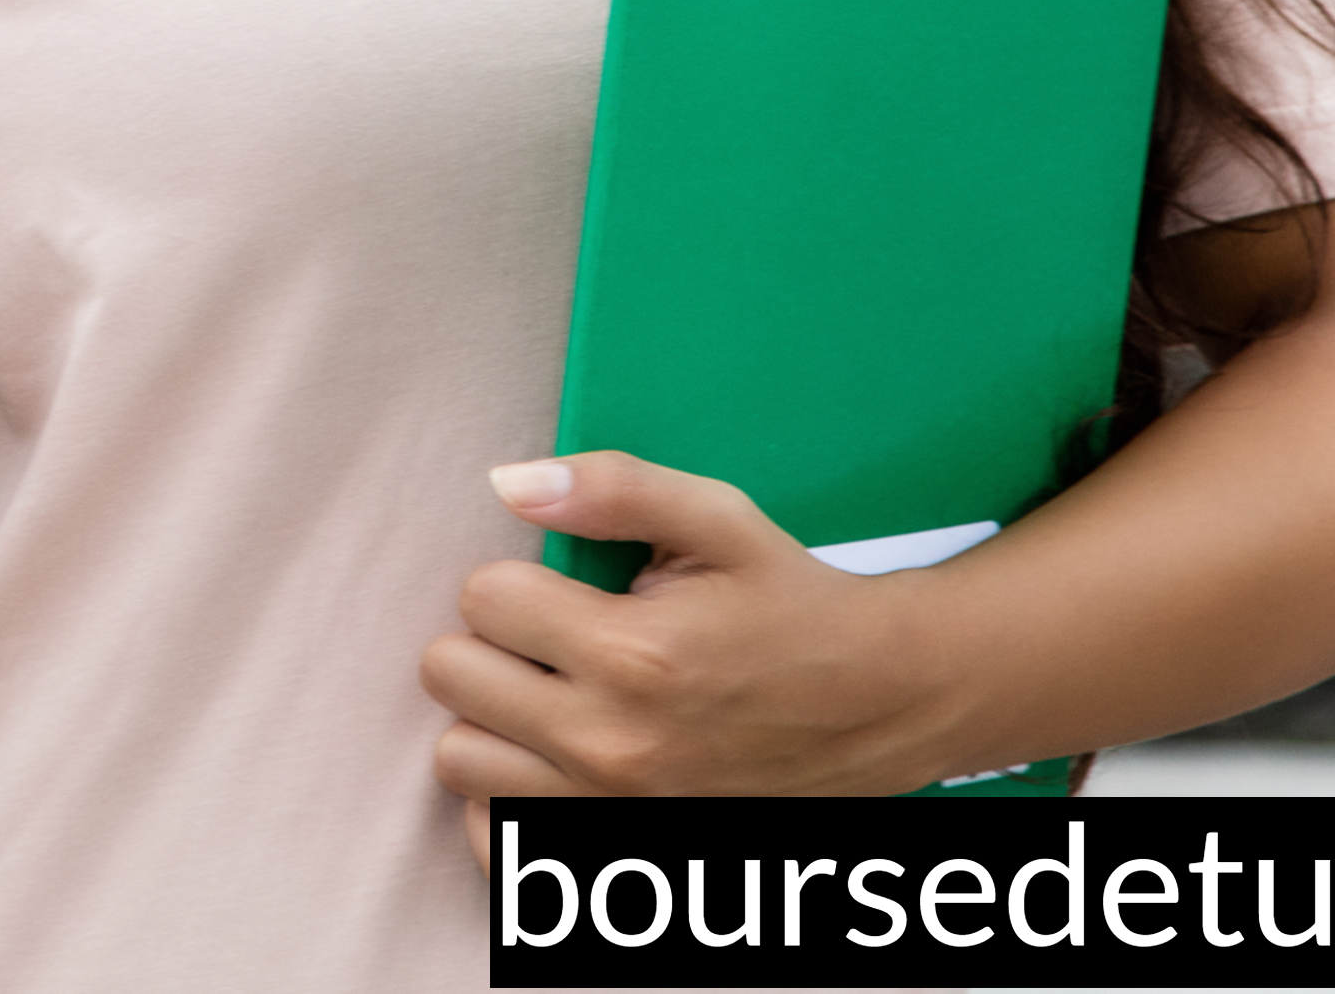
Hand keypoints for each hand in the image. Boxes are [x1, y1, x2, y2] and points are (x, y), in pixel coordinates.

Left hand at [421, 454, 970, 802]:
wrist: (883, 705)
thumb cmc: (796, 605)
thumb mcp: (720, 521)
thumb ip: (613, 490)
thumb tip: (507, 483)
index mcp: (632, 654)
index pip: (481, 597)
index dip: (518, 581)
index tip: (567, 591)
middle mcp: (610, 744)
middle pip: (452, 676)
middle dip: (493, 643)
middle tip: (555, 641)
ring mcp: (609, 811)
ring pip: (459, 758)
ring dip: (493, 720)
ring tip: (555, 696)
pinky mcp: (613, 851)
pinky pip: (495, 835)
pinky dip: (509, 796)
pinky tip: (554, 758)